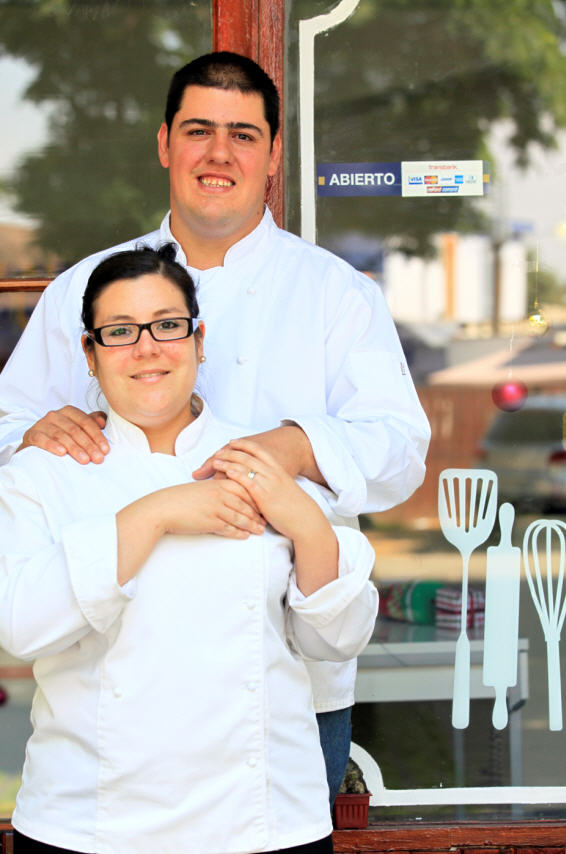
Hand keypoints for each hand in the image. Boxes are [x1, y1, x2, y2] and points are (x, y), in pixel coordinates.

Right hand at [19, 406, 108, 464]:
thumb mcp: (77, 429)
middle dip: (88, 445)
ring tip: (84, 460)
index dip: (97, 436)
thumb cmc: (61, 437)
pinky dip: (52, 445)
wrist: (35, 446)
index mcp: (69, 412)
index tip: (105, 450)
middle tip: (98, 458)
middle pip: (75, 430)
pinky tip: (62, 453)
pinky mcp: (31, 434)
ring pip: (61, 435)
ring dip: (74, 448)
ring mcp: (42, 424)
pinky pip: (42, 439)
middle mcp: (55, 415)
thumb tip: (103, 421)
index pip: (86, 422)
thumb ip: (91, 423)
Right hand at [160, 479, 264, 538]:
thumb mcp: (204, 489)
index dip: (257, 499)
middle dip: (258, 514)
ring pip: (240, 517)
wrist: (164, 507)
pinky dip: (238, 533)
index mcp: (220, 483)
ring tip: (260, 530)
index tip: (265, 505)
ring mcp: (216, 508)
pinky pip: (229, 528)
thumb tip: (233, 496)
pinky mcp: (211, 522)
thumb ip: (219, 490)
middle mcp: (220, 494)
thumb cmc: (183, 498)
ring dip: (252, 525)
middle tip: (267, 520)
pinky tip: (245, 536)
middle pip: (246, 504)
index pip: (246, 490)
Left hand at [208, 438, 322, 541]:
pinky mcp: (264, 496)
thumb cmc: (295, 507)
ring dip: (228, 462)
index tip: (232, 442)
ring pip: (245, 466)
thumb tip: (261, 483)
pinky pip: (247, 481)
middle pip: (248, 456)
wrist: (305, 519)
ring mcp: (268, 483)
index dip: (244, 444)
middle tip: (218, 452)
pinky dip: (236, 474)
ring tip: (215, 461)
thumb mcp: (284, 488)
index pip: (258, 450)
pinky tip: (226, 473)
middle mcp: (273, 473)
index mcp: (278, 469)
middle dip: (231, 452)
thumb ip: (272, 483)